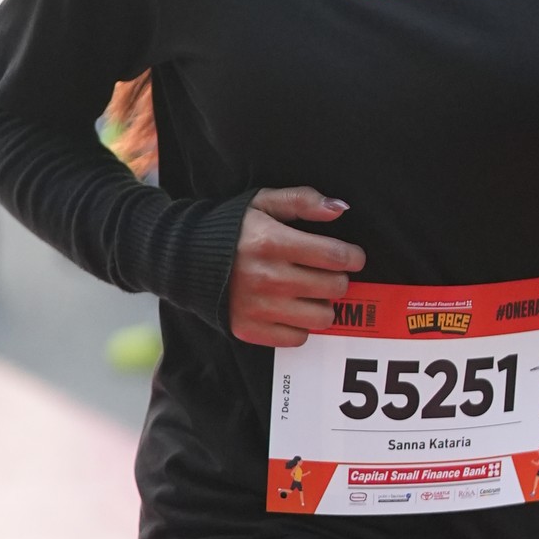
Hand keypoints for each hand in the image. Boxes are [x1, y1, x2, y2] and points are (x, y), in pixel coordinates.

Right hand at [229, 186, 366, 346]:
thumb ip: (302, 201)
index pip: (334, 255)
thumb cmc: (232, 229)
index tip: (353, 257)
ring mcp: (257, 307)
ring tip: (311, 293)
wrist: (185, 259)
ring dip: (323, 304)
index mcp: (271, 242)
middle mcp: (266, 277)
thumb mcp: (263, 202)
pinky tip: (291, 308)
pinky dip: (301, 325)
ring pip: (322, 317)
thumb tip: (340, 209)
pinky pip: (298, 338)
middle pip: (333, 287)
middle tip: (327, 273)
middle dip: (338, 278)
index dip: (353, 257)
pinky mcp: (249, 329)